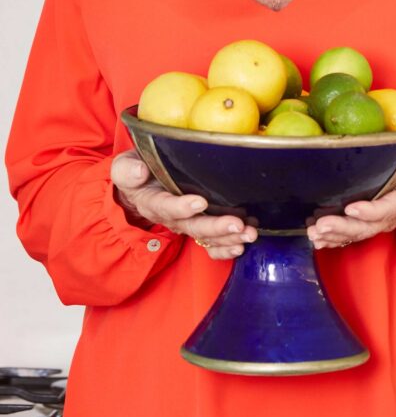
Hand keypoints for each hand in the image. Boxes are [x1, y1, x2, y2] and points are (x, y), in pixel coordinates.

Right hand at [110, 150, 256, 259]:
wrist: (139, 186)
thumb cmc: (136, 172)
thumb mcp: (125, 167)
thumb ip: (128, 171)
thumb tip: (140, 171)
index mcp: (151, 201)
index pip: (165, 206)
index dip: (182, 207)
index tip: (200, 202)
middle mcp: (170, 217)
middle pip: (193, 226)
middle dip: (216, 227)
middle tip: (237, 224)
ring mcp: (185, 224)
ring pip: (206, 236)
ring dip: (228, 238)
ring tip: (249, 233)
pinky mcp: (197, 227)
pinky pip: (210, 244)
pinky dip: (225, 248)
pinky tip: (241, 246)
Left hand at [307, 136, 395, 249]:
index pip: (390, 207)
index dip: (372, 211)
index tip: (352, 208)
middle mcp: (392, 214)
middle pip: (368, 226)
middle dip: (344, 228)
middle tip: (321, 226)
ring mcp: (380, 220)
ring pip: (357, 233)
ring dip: (334, 235)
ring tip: (314, 233)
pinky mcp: (369, 221)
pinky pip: (351, 234)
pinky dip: (334, 239)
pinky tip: (316, 239)